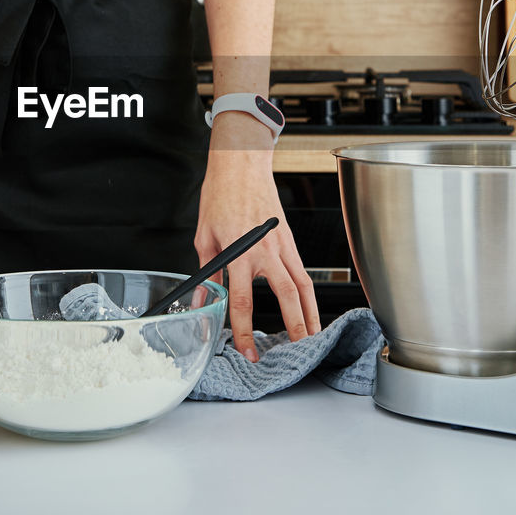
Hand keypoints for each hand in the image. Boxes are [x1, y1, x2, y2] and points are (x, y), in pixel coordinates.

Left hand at [195, 114, 319, 361]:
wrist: (241, 163)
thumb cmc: (220, 193)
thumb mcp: (204, 235)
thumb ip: (207, 271)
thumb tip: (203, 298)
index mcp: (240, 250)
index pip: (242, 300)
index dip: (244, 329)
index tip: (246, 349)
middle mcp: (265, 250)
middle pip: (285, 297)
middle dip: (291, 327)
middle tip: (292, 351)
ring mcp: (282, 244)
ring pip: (303, 285)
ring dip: (310, 313)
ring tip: (312, 336)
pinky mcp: (289, 239)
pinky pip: (303, 271)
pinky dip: (309, 293)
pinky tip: (309, 306)